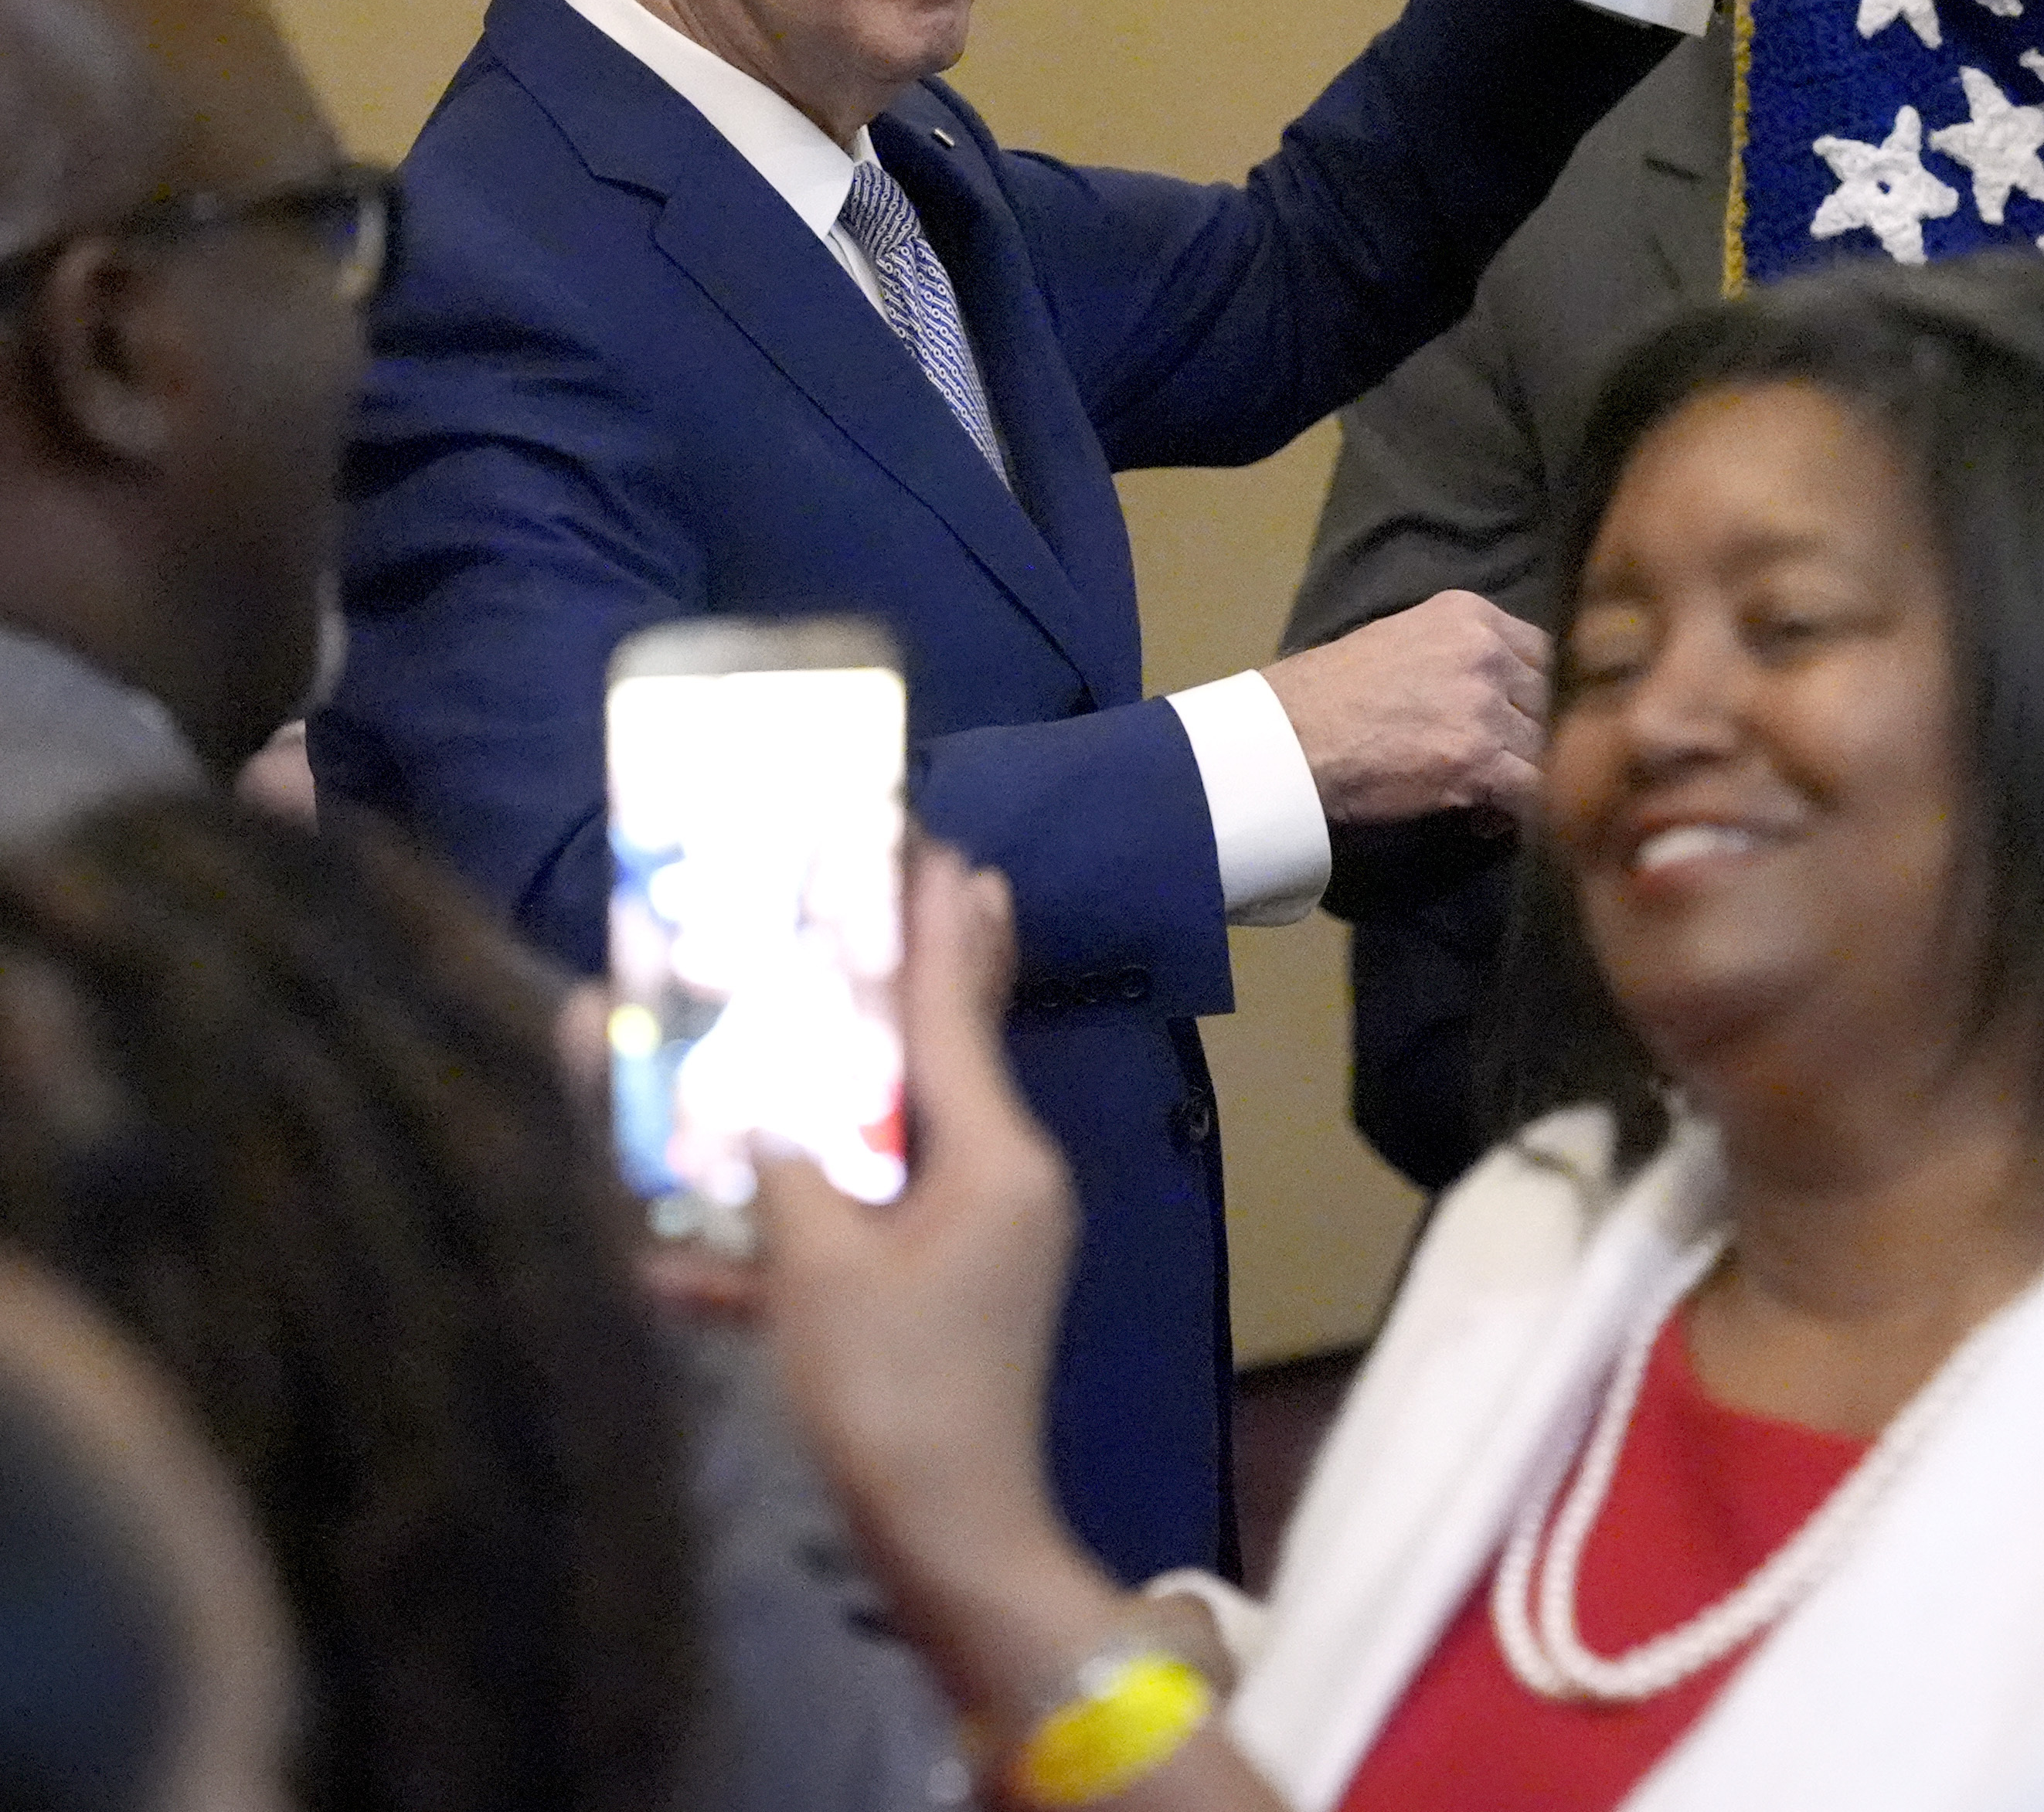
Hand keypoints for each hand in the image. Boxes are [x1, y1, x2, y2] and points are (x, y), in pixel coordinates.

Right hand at [752, 846, 1071, 1593]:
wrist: (951, 1542)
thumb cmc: (892, 1397)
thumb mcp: (817, 1271)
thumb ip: (780, 1164)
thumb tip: (742, 1092)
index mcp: (995, 1156)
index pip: (956, 1005)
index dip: (930, 919)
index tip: (928, 840)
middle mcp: (1004, 1177)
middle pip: (939, 1051)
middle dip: (895, 977)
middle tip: (879, 884)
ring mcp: (982, 1234)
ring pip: (896, 1129)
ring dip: (835, 1084)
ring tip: (783, 1012)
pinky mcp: (945, 1288)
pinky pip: (870, 1216)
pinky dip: (805, 1207)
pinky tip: (700, 1231)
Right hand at [1263, 589, 1550, 825]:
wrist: (1287, 740)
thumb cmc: (1330, 697)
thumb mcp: (1405, 641)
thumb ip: (1463, 655)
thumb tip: (1508, 693)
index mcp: (1471, 615)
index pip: (1548, 652)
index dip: (1542, 696)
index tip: (1522, 726)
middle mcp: (1485, 649)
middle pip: (1553, 700)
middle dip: (1536, 740)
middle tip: (1507, 770)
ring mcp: (1484, 703)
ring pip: (1548, 746)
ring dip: (1528, 779)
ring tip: (1491, 798)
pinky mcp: (1478, 757)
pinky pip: (1534, 789)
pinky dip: (1520, 813)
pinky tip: (1485, 819)